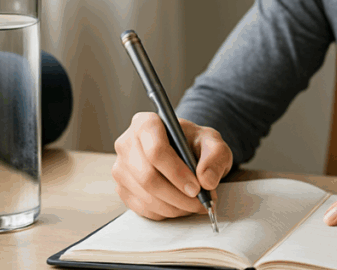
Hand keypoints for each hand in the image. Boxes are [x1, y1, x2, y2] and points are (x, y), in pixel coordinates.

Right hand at [112, 112, 232, 219]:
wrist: (186, 153)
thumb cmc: (195, 144)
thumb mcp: (213, 143)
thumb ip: (215, 157)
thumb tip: (206, 180)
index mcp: (146, 124)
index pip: (156, 150)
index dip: (177, 172)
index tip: (196, 188)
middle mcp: (127, 144)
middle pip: (148, 177)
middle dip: (178, 195)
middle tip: (200, 201)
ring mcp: (121, 168)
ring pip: (146, 196)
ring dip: (175, 207)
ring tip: (196, 204)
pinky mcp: (123, 190)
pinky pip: (143, 209)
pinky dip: (166, 212)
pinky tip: (181, 206)